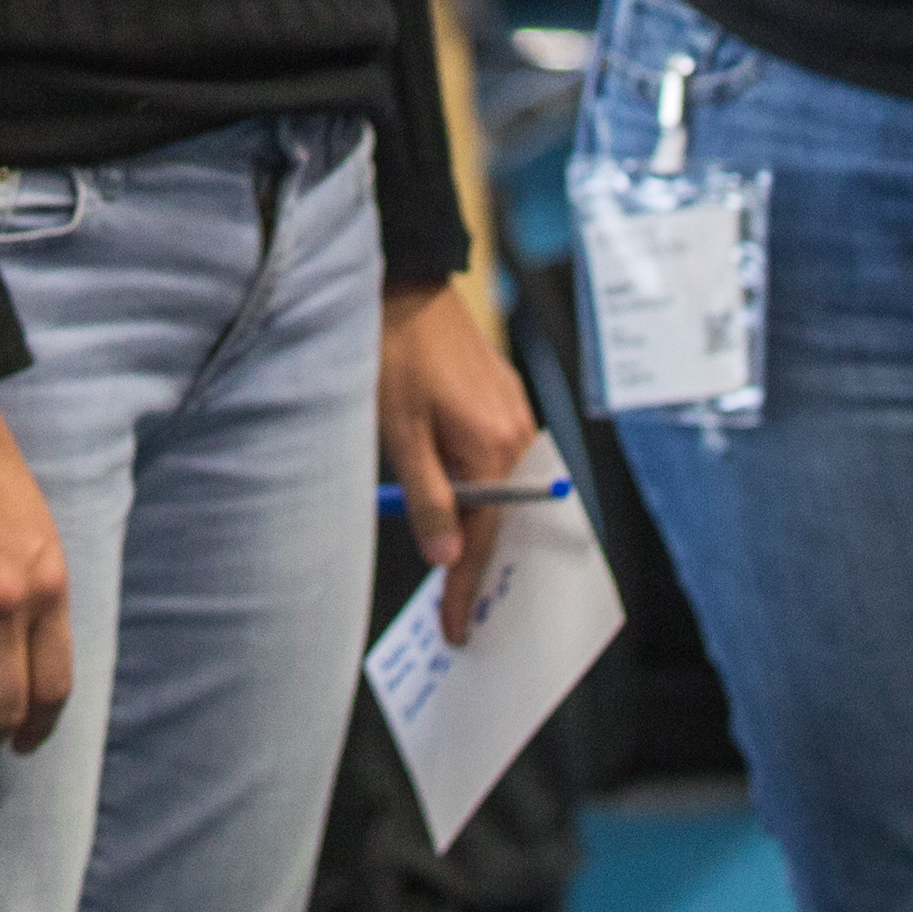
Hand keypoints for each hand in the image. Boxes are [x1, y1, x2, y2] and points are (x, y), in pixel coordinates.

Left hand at [375, 280, 545, 645]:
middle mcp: (517, 435)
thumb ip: (427, 499)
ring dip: (477, 532)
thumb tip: (447, 558)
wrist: (406, 282)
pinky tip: (457, 514)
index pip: (484, 541)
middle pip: (502, 522)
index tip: (456, 629)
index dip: (466, 590)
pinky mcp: (503, 400)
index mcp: (495, 449)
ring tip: (455, 575)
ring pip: (500, 494)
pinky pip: (498, 464)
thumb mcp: (399, 434)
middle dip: (479, 569)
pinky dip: (480, 496)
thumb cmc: (395, 353)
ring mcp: (515, 416)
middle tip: (459, 615)